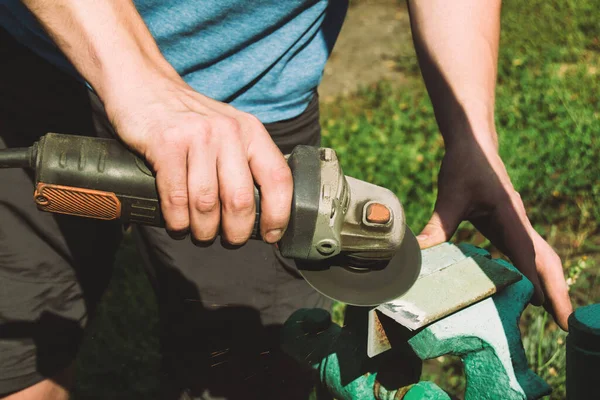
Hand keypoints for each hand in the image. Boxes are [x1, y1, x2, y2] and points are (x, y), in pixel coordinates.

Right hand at [103, 71, 291, 244]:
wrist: (144, 84)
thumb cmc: (188, 119)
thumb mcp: (228, 130)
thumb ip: (244, 161)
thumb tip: (259, 212)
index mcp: (251, 131)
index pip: (278, 178)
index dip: (279, 214)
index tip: (271, 235)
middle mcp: (229, 132)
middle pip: (241, 200)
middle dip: (236, 232)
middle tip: (229, 240)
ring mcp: (197, 137)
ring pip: (207, 203)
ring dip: (204, 230)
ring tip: (200, 235)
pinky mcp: (165, 144)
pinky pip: (177, 197)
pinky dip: (178, 220)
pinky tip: (178, 224)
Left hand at [416, 140, 572, 329]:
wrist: (473, 143)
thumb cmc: (464, 166)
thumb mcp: (449, 197)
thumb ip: (438, 225)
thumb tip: (417, 252)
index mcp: (510, 215)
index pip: (525, 252)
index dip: (534, 279)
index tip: (541, 306)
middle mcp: (519, 222)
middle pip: (547, 260)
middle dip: (557, 291)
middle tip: (566, 324)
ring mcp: (517, 224)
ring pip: (541, 258)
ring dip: (550, 285)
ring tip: (555, 317)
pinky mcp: (508, 226)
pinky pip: (526, 254)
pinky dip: (533, 274)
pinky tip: (527, 291)